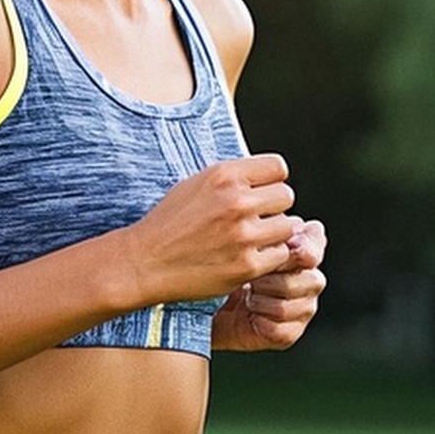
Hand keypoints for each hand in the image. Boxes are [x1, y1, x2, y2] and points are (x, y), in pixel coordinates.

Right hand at [121, 154, 303, 307]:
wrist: (146, 262)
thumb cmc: (169, 223)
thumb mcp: (196, 184)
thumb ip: (233, 178)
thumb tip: (269, 178)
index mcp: (224, 175)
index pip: (278, 167)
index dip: (271, 181)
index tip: (261, 193)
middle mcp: (236, 202)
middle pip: (286, 196)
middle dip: (274, 207)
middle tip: (256, 219)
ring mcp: (243, 235)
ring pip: (288, 226)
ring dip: (275, 233)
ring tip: (252, 239)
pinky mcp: (247, 265)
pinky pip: (280, 254)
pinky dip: (268, 257)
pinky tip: (247, 256)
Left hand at [214, 218, 324, 352]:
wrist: (209, 302)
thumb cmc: (228, 266)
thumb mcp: (242, 242)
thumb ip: (269, 231)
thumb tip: (297, 224)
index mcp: (304, 252)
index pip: (317, 246)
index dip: (304, 249)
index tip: (287, 247)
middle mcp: (310, 280)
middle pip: (310, 279)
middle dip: (273, 277)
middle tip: (251, 276)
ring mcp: (303, 308)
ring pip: (292, 306)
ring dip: (262, 300)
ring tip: (247, 293)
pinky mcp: (290, 332)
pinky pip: (281, 328)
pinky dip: (260, 320)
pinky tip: (249, 311)